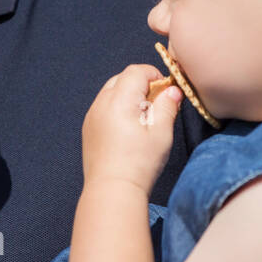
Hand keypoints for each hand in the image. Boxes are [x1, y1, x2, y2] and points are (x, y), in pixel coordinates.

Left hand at [81, 63, 182, 194]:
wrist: (111, 191)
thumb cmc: (139, 163)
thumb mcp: (161, 133)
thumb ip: (167, 106)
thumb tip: (172, 89)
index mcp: (120, 100)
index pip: (136, 71)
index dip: (154, 75)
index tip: (166, 91)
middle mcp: (102, 103)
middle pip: (122, 78)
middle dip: (141, 83)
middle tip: (156, 104)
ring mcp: (92, 115)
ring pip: (111, 91)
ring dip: (128, 94)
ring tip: (142, 118)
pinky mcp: (88, 128)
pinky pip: (103, 106)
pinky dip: (116, 107)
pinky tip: (127, 128)